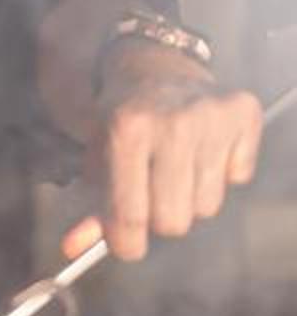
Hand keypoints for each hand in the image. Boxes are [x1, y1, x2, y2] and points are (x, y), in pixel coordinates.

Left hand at [63, 51, 262, 262]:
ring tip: (177, 167)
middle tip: (152, 194)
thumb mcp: (98, 158)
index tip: (127, 245)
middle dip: (160, 219)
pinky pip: (238, 178)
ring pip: (207, 207)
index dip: (127, 243)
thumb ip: (91, 206)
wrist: (154, 67)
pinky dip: (222, 173)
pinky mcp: (243, 113)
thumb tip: (72, 248)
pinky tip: (204, 149)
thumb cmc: (122, 121)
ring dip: (191, 197)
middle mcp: (172, 122)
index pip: (130, 215)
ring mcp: (212, 117)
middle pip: (174, 221)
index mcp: (127, 130)